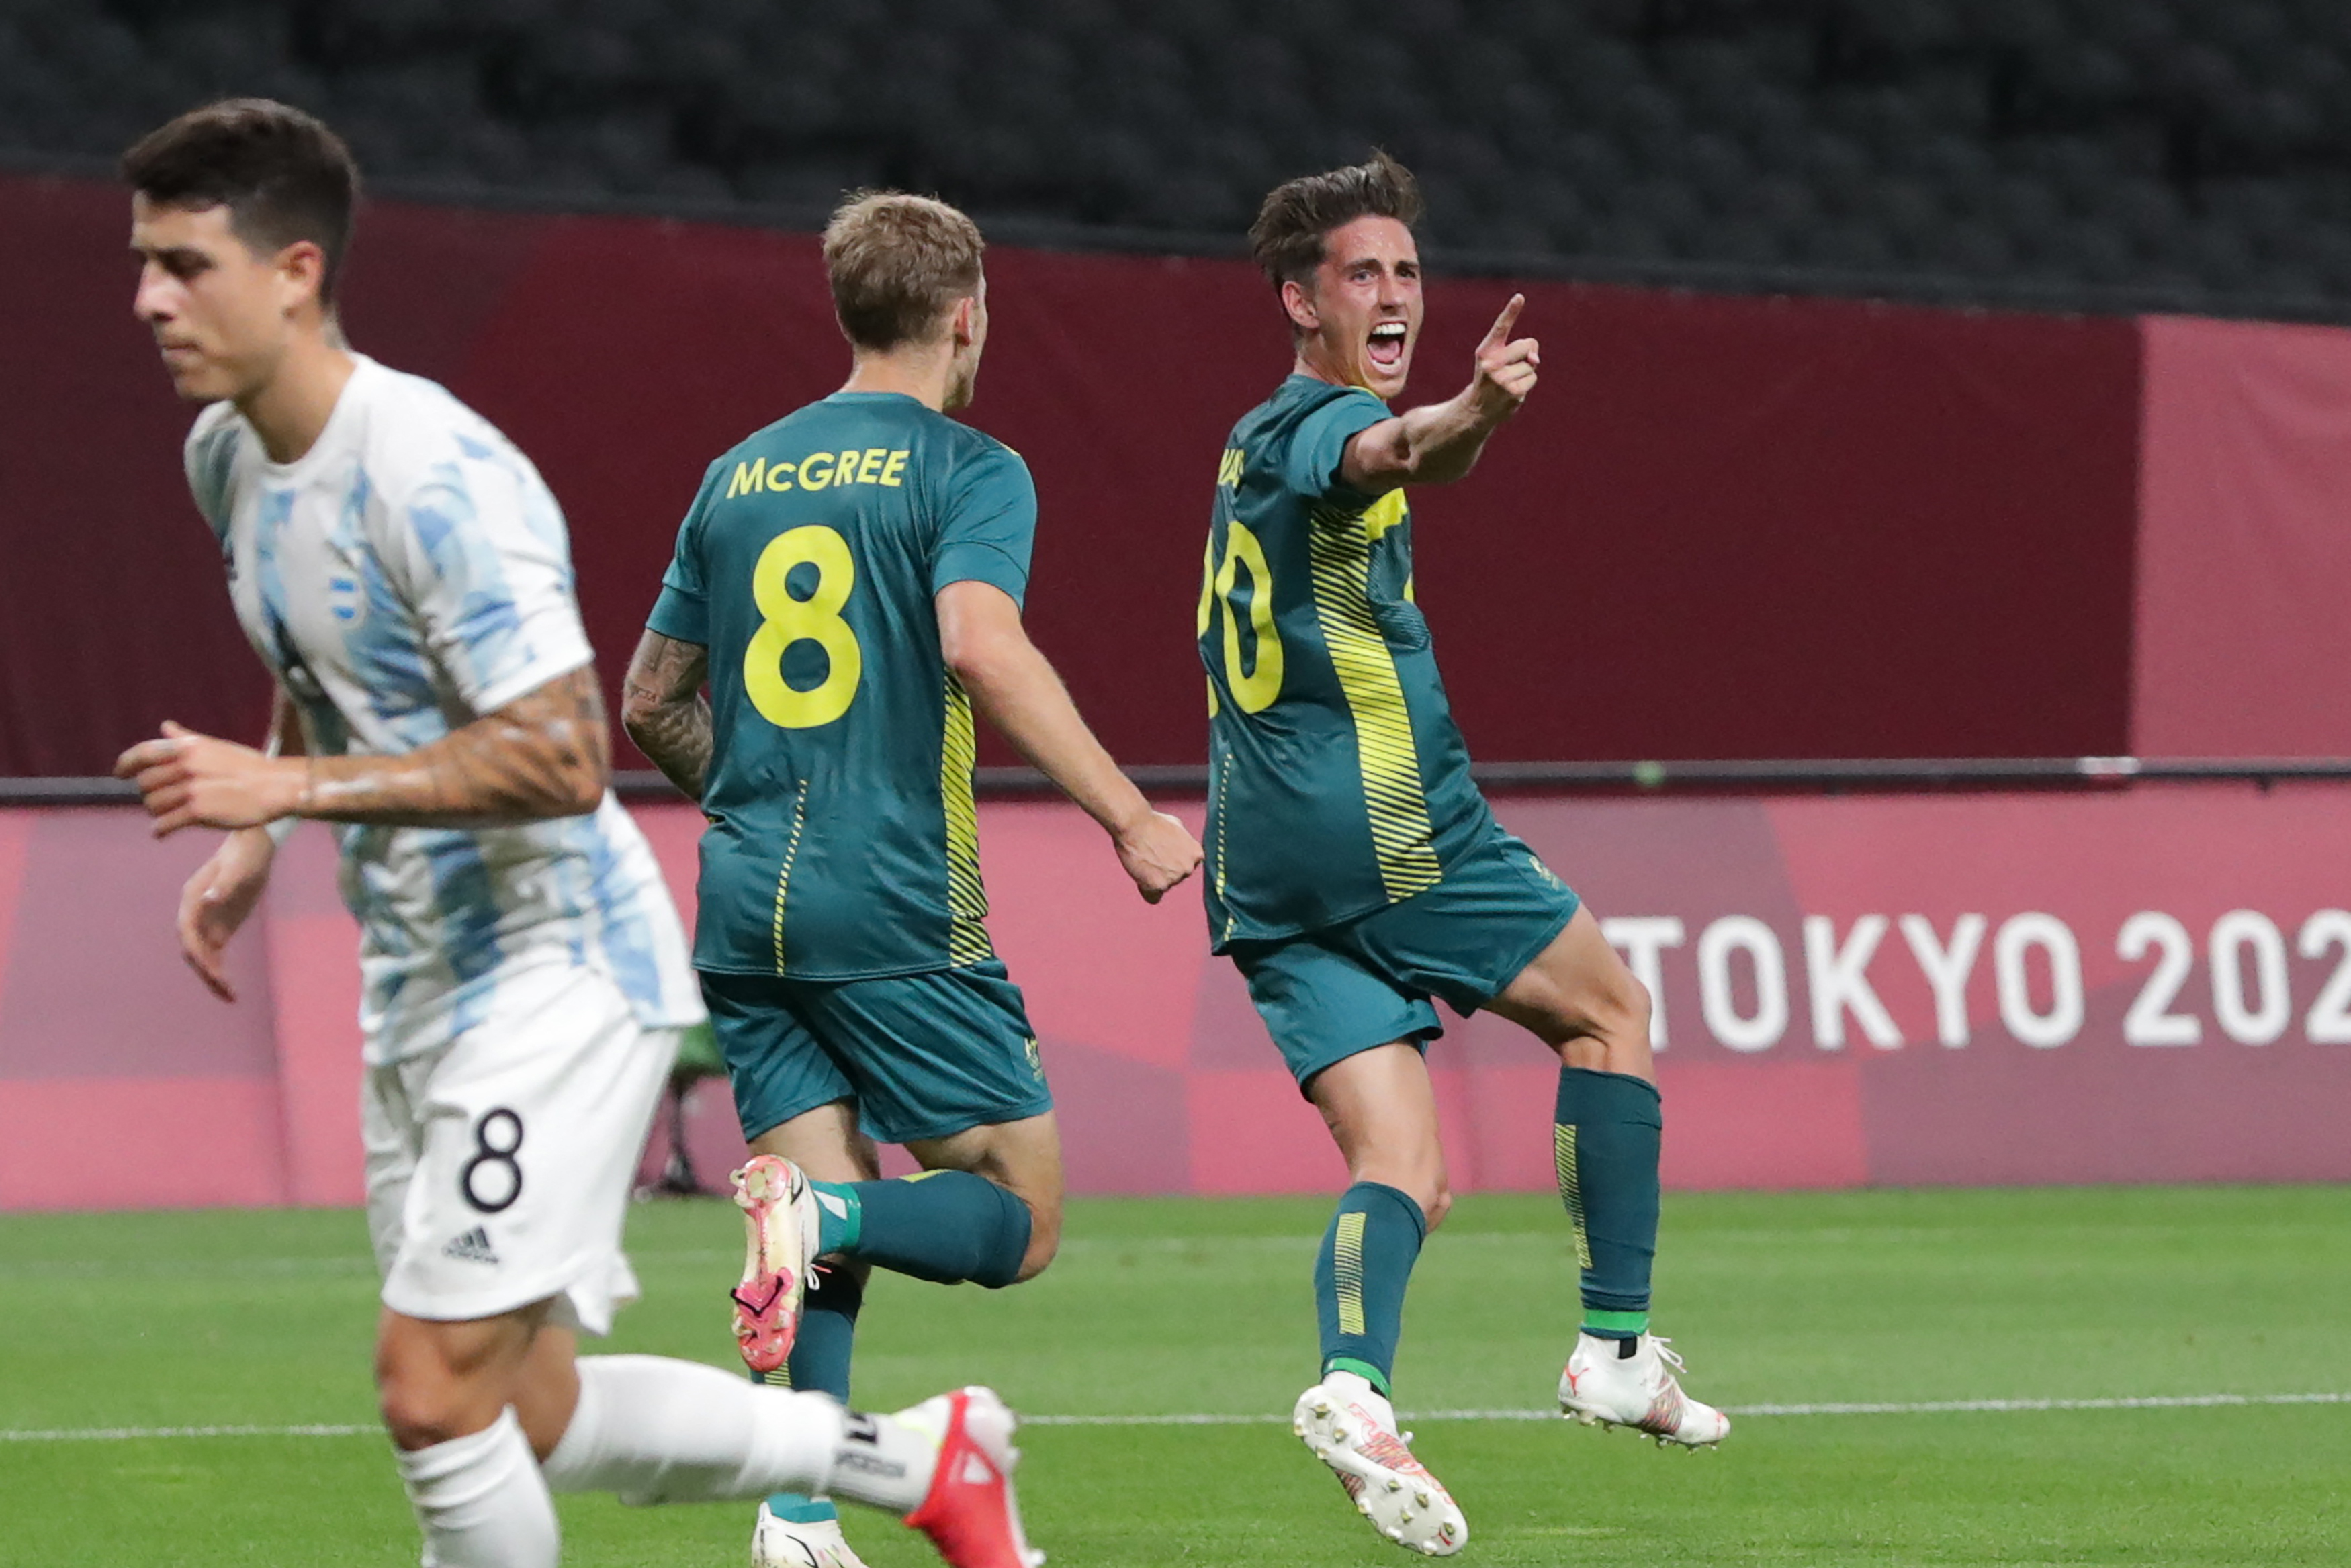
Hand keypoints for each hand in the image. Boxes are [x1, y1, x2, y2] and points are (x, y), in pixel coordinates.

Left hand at [115, 720, 306, 837]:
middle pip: (145, 783)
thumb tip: (165, 726)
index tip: (119, 773)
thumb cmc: (249, 767)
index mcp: (188, 748)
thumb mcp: (215, 747)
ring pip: (152, 805)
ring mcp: (190, 789)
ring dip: (156, 812)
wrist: (275, 787)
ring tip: (168, 815)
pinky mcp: (197, 812)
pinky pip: (164, 824)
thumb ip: (186, 740)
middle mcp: (185, 765)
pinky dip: (160, 830)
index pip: (143, 753)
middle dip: (149, 793)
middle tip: (162, 800)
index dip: (125, 764)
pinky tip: (162, 833)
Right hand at [175, 827, 276, 1000]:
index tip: (214, 972)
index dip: (199, 954)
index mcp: (192, 900)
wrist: (253, 846)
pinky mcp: (219, 927)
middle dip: (206, 972)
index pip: (189, 934)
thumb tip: (207, 899)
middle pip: (193, 950)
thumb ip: (223, 885)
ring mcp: (205, 922)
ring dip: (213, 977)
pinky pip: (215, 955)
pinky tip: (231, 989)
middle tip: (227, 993)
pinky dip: (220, 971)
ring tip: (231, 997)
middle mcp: (194, 914)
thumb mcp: (238, 869)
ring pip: (202, 956)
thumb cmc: (245, 855)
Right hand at [1114, 810, 1203, 903]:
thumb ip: (1183, 843)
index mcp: (1196, 854)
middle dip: (1164, 871)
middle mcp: (1189, 868)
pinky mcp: (1159, 886)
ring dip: (1154, 879)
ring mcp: (1175, 879)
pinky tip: (1139, 874)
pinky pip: (1152, 897)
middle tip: (1150, 856)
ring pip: (1163, 887)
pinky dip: (1145, 889)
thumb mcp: (1177, 828)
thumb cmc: (1152, 822)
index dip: (1172, 861)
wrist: (1134, 825)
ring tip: (1143, 860)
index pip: (1186, 867)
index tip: (1162, 854)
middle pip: (1176, 878)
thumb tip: (1180, 848)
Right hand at [1467, 294, 1538, 423]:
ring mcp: (1501, 379)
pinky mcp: (1512, 392)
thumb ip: (1522, 351)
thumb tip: (1535, 360)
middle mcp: (1491, 363)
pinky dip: (1527, 384)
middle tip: (1511, 367)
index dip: (1511, 311)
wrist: (1478, 408)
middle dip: (1527, 354)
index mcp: (1486, 350)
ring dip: (1526, 372)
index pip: (1501, 327)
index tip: (1520, 297)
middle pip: (1527, 345)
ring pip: (1531, 364)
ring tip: (1509, 381)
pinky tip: (1513, 390)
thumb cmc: (1493, 377)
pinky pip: (1532, 378)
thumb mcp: (1500, 359)